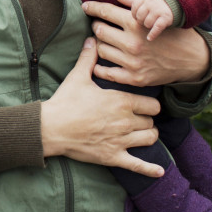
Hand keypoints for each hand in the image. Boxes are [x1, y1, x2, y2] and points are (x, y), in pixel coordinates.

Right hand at [40, 38, 162, 176]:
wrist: (51, 127)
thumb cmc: (65, 101)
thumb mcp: (77, 77)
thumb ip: (88, 58)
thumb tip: (92, 39)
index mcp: (121, 101)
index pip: (152, 104)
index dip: (149, 105)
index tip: (143, 105)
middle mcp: (125, 121)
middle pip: (151, 122)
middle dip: (146, 120)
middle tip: (138, 118)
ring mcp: (121, 140)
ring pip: (149, 139)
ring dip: (148, 136)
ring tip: (142, 134)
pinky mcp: (113, 156)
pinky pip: (138, 165)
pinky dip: (150, 169)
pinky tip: (160, 172)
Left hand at [83, 0, 210, 87]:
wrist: (193, 59)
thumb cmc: (174, 33)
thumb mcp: (157, 15)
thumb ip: (135, 4)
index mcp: (137, 24)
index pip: (106, 11)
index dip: (92, 7)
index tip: (85, 6)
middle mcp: (132, 43)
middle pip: (99, 30)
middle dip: (97, 25)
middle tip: (99, 24)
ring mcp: (132, 62)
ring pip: (101, 50)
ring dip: (99, 44)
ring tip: (104, 41)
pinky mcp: (134, 78)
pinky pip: (107, 72)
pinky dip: (99, 66)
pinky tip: (98, 62)